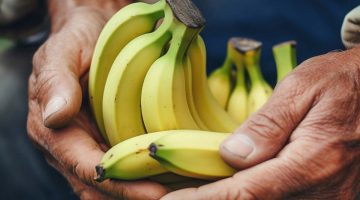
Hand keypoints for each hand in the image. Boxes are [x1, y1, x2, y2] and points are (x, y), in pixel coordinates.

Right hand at [27, 1, 166, 198]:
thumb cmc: (78, 39)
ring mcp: (89, 147)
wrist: (92, 32)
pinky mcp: (106, 142)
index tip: (153, 193)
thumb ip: (55, 82)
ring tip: (177, 191)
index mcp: (53, 129)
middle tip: (172, 196)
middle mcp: (69, 146)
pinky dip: (142, 179)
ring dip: (139, 192)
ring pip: (110, 186)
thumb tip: (55, 116)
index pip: (85, 167)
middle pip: (98, 187)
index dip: (119, 184)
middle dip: (133, 196)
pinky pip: (122, 170)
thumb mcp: (62, 51)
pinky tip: (169, 176)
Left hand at [163, 47, 359, 198]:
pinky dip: (245, 197)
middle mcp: (321, 193)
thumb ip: (269, 125)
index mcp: (312, 162)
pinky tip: (223, 188)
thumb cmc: (340, 83)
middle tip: (166, 193)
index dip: (202, 199)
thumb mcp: (303, 90)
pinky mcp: (324, 199)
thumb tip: (231, 155)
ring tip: (189, 189)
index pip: (244, 193)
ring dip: (224, 199)